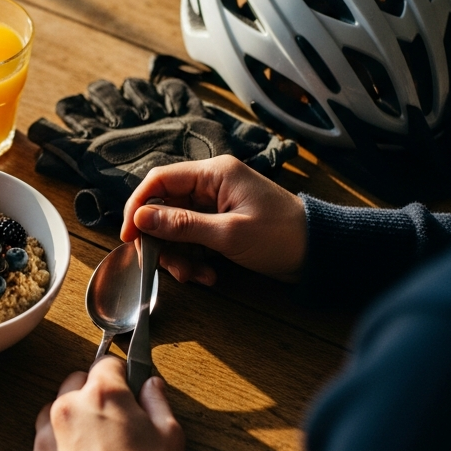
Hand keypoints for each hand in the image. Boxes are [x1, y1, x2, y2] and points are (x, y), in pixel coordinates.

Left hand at [27, 357, 184, 450]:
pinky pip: (46, 441)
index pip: (107, 364)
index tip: (127, 388)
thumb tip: (151, 385)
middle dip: (94, 394)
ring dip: (73, 417)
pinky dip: (60, 446)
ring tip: (97, 444)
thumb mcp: (170, 436)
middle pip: (77, 383)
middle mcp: (68, 407)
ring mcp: (47, 435)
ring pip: (56, 410)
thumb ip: (157, 402)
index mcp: (102, 394)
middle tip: (115, 420)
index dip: (121, 375)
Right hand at [120, 157, 306, 284]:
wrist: (320, 253)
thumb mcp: (228, 234)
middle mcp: (210, 184)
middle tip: (164, 267)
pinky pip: (192, 240)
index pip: (159, 180)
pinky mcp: (220, 224)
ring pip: (175, 228)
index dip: (137, 206)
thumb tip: (141, 218)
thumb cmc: (281, 236)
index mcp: (213, 173)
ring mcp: (215, 205)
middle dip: (162, 241)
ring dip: (179, 256)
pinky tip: (209, 276)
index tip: (129, 236)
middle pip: (164, 207)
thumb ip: (181, 225)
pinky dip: (194, 260)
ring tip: (196, 277)